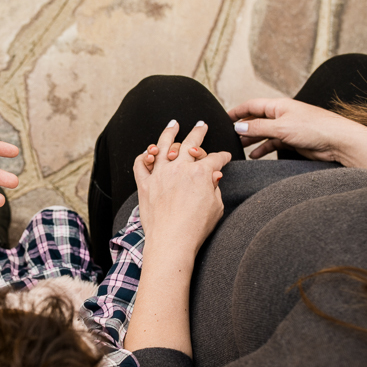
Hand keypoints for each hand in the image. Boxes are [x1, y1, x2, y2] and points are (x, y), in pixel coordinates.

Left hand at [134, 120, 230, 254]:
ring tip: (173, 124)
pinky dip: (144, 156)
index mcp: (201, 173)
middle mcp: (179, 168)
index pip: (215, 158)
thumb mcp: (216, 207)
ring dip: (169, 132)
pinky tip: (150, 151)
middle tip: (202, 125)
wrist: (171, 241)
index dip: (222, 157)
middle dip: (199, 132)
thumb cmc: (196, 228)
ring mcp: (160, 174)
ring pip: (163, 145)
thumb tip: (213, 177)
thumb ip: (214, 188)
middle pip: (191, 143)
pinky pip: (141, 164)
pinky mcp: (144, 184)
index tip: (225, 158)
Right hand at [227, 98, 366, 160]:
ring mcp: (287, 128)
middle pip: (257, 119)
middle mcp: (282, 115)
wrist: (338, 141)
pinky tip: (255, 155)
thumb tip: (239, 126)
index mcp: (279, 106)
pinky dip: (263, 148)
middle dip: (243, 127)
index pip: (252, 105)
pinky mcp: (293, 140)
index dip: (237, 111)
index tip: (224, 118)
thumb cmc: (314, 128)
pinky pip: (273, 143)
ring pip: (264, 132)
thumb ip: (258, 127)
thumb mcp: (281, 127)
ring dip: (252, 139)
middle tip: (229, 136)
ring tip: (239, 147)